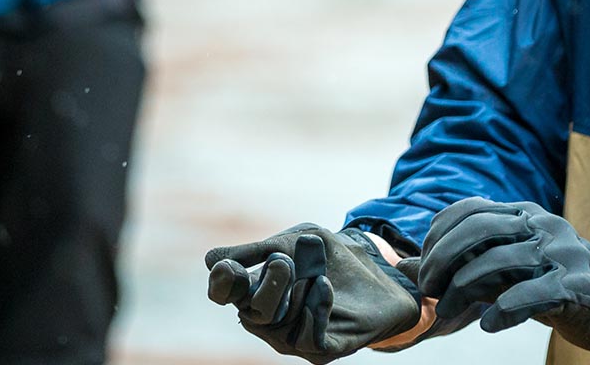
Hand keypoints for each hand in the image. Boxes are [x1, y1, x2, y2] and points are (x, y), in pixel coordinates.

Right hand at [205, 224, 421, 362]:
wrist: (378, 272)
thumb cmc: (332, 256)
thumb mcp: (299, 240)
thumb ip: (259, 250)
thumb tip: (210, 260)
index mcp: (258, 288)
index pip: (227, 294)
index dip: (222, 284)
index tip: (228, 269)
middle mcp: (270, 318)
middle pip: (251, 312)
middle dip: (267, 285)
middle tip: (284, 261)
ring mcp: (293, 337)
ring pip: (277, 326)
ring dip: (295, 294)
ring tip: (316, 275)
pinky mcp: (320, 350)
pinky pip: (307, 338)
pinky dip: (315, 309)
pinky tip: (325, 287)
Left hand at [418, 198, 589, 353]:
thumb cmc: (543, 285)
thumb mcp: (499, 271)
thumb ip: (457, 266)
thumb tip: (402, 267)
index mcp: (521, 213)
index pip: (470, 209)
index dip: (439, 235)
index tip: (423, 268)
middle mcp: (540, 222)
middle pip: (480, 226)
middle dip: (443, 256)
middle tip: (428, 289)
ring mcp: (560, 249)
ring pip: (501, 259)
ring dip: (465, 289)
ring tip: (448, 311)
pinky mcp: (576, 283)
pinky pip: (532, 291)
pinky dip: (504, 308)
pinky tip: (489, 324)